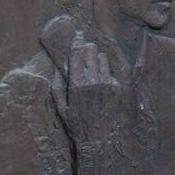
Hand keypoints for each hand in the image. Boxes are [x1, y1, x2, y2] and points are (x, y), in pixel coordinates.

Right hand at [63, 32, 126, 174]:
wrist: (98, 138)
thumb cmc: (76, 123)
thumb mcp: (61, 106)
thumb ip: (57, 86)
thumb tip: (56, 69)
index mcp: (76, 84)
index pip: (77, 55)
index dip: (76, 43)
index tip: (77, 36)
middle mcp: (93, 81)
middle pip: (91, 53)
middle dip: (88, 48)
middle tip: (86, 48)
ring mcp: (107, 84)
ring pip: (103, 59)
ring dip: (98, 60)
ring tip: (93, 67)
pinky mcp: (117, 88)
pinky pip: (111, 72)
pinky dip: (106, 74)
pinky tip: (102, 83)